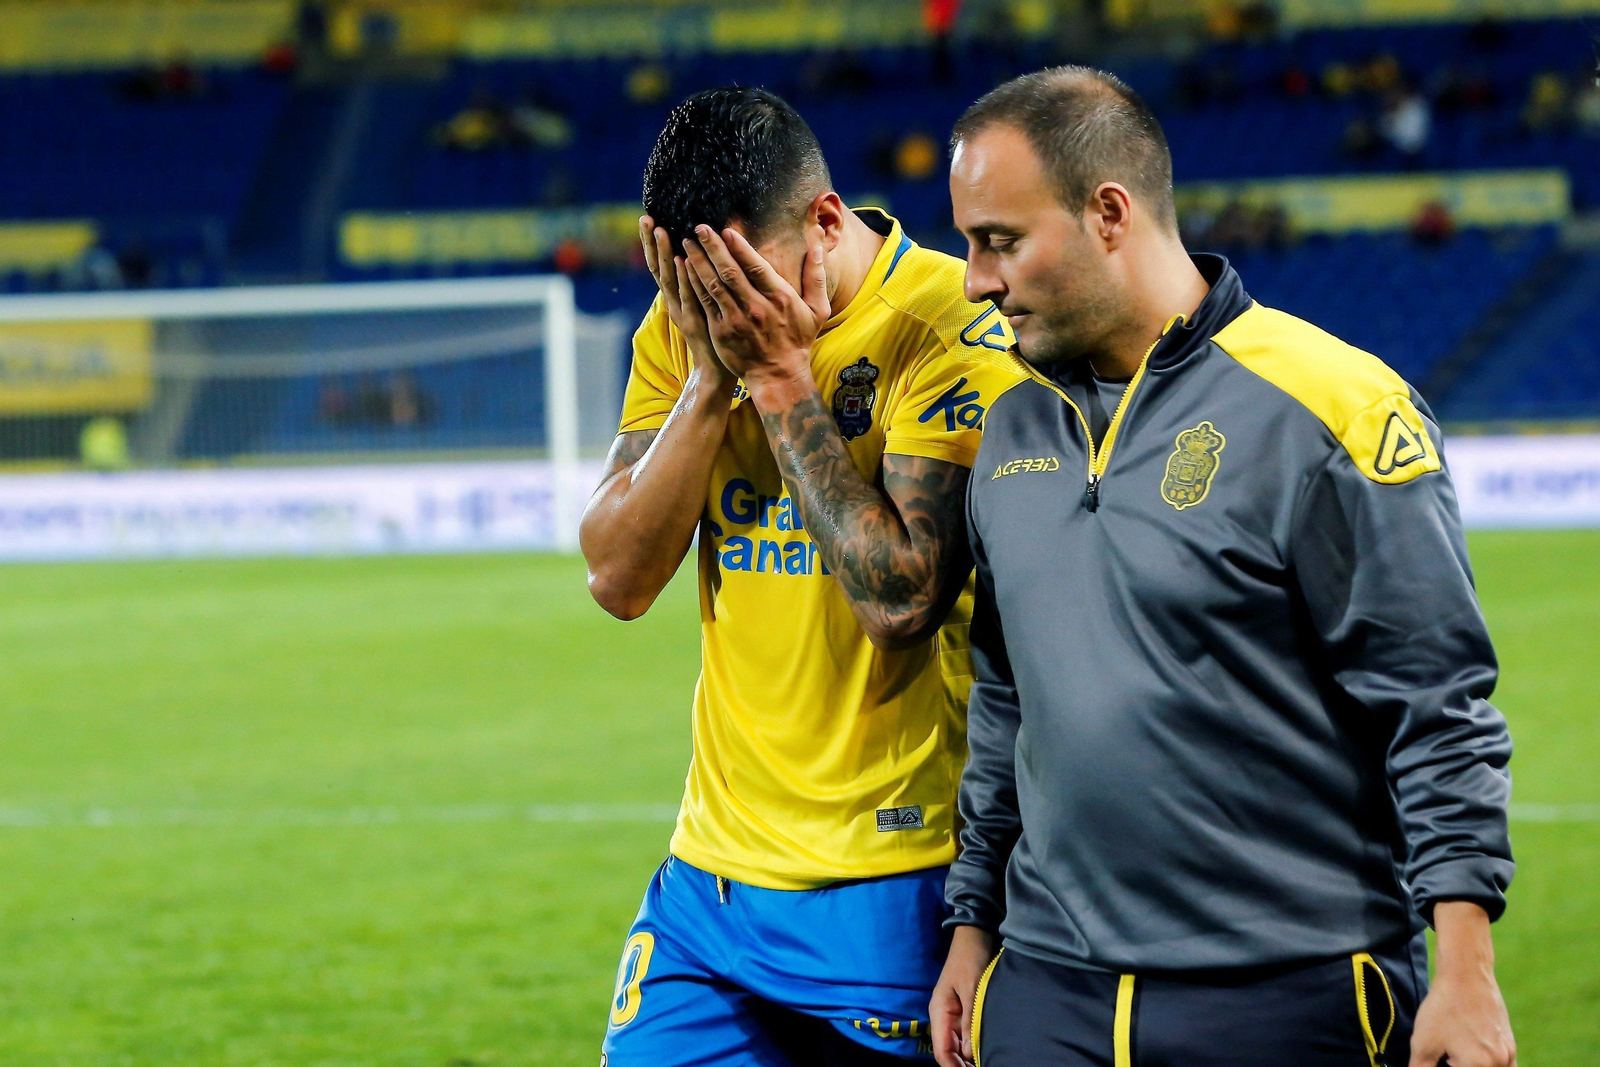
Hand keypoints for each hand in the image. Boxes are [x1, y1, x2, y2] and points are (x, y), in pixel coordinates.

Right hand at [638, 216, 730, 388]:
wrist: (716, 371)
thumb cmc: (714, 336)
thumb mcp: (703, 304)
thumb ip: (699, 284)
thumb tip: (699, 258)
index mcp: (675, 297)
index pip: (659, 265)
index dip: (652, 243)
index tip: (648, 219)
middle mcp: (673, 303)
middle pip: (657, 268)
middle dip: (651, 243)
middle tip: (646, 218)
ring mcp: (682, 312)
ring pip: (669, 279)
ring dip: (664, 254)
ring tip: (660, 231)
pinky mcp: (694, 322)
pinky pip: (687, 296)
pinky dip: (683, 278)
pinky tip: (681, 260)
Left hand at [682, 225, 830, 386]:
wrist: (779, 376)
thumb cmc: (798, 341)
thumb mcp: (817, 311)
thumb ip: (816, 278)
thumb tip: (817, 249)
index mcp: (779, 298)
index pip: (756, 266)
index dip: (740, 247)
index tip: (727, 231)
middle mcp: (756, 307)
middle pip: (730, 271)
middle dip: (713, 247)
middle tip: (700, 227)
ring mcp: (736, 320)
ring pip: (713, 285)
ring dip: (699, 261)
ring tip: (688, 242)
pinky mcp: (721, 331)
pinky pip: (705, 303)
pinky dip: (694, 284)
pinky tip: (685, 269)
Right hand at [931, 925, 997, 1066]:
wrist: (975, 935)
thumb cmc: (970, 959)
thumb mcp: (972, 989)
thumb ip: (970, 1020)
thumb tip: (969, 1053)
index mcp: (940, 1012)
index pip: (942, 1051)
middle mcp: (944, 1016)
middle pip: (949, 1051)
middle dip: (962, 1064)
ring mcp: (955, 1014)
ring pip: (959, 1046)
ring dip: (969, 1057)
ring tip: (988, 1062)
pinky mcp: (965, 1010)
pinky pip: (967, 1035)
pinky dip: (975, 1045)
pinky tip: (987, 1050)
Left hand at [1410, 902, 1515, 1066]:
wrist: (1466, 975)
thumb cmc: (1443, 1007)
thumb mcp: (1423, 1043)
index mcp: (1481, 1066)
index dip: (1443, 1065)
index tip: (1438, 1055)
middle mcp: (1501, 1063)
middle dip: (1457, 1064)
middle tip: (1444, 1053)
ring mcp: (1509, 1054)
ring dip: (1472, 1065)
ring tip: (1452, 1053)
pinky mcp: (1510, 1044)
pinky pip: (1502, 1066)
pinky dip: (1486, 1064)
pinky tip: (1466, 1051)